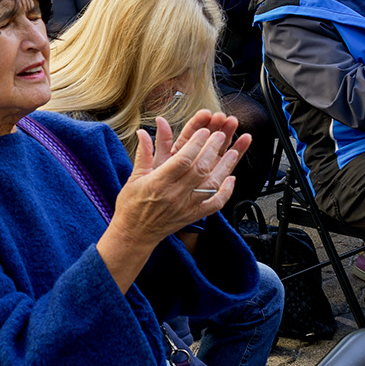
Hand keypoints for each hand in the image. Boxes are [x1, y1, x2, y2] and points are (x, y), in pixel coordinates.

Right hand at [101, 111, 248, 278]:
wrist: (135, 235)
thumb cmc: (131, 205)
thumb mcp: (133, 178)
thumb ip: (144, 154)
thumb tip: (143, 131)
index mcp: (159, 182)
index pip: (182, 160)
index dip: (196, 144)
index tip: (204, 131)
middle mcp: (175, 195)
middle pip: (200, 169)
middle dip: (212, 149)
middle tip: (220, 134)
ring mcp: (187, 206)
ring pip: (211, 185)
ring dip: (224, 168)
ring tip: (233, 153)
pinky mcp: (194, 216)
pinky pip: (215, 204)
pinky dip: (226, 192)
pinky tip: (231, 178)